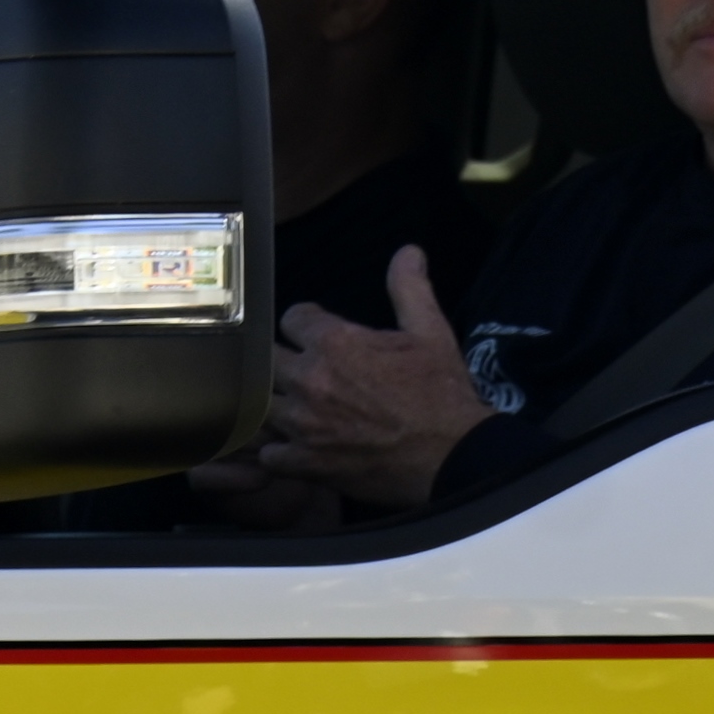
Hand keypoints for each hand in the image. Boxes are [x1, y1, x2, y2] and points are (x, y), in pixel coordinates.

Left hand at [236, 246, 493, 509]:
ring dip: (276, 403)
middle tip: (305, 370)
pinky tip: (293, 446)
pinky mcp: (306, 463)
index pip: (292, 318)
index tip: (317, 333)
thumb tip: (408, 251)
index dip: (306, 323)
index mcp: (335, 344)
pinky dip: (278, 450)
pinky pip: (269, 454)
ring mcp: (303, 425)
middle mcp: (310, 380)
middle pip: (267, 359)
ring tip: (294, 406)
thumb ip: (409, 289)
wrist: (453, 457)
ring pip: (261, 405)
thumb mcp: (431, 333)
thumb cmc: (442, 394)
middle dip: (284, 360)